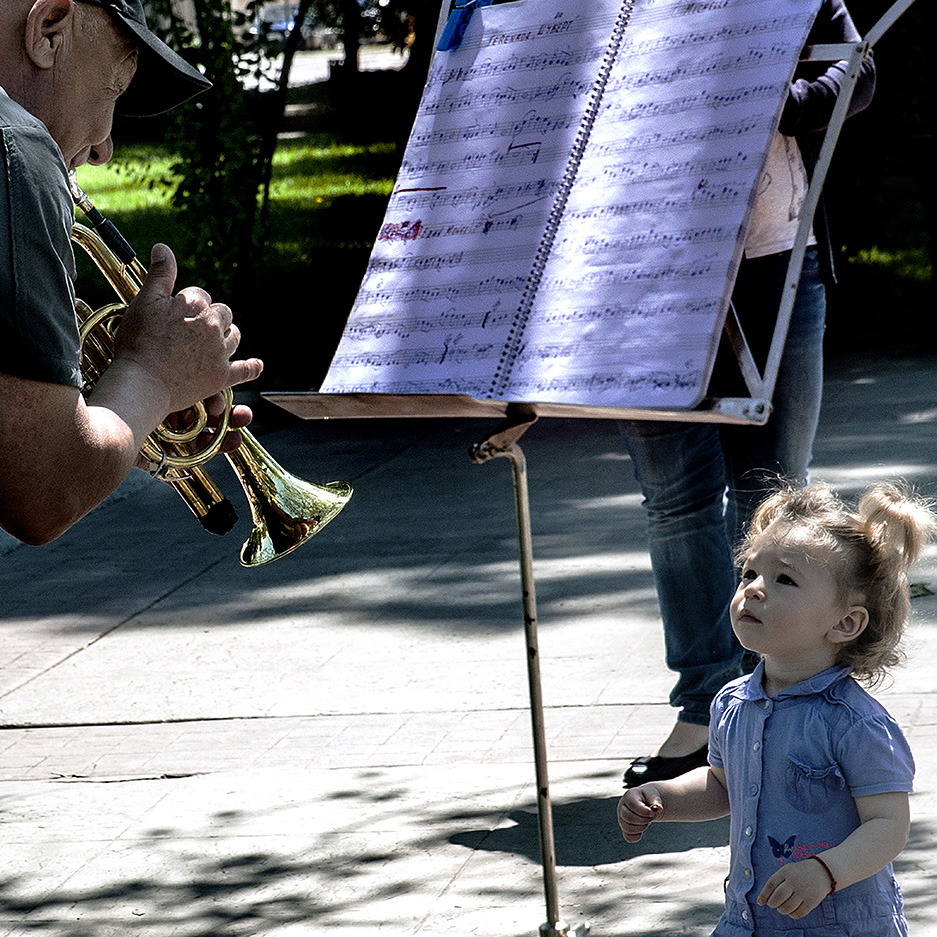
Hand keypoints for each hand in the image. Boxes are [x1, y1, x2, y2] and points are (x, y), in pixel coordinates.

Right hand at [114, 243, 262, 412]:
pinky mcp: (221, 377)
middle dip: (210, 317)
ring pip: (234, 336)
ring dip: (227, 335)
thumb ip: (160, 274)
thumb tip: (163, 247)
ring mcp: (220, 352)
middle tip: (193, 328)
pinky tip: (257, 365)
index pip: (200, 296)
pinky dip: (252, 367)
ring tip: (216, 340)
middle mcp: (214, 327)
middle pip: (222, 314)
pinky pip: (245, 370)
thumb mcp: (145, 301)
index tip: (176, 313)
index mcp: (197, 306)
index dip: (187, 303)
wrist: (142, 382)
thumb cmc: (139, 342)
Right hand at [617, 786, 662, 842]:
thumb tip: (659, 808)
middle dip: (644, 820)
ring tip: (647, 821)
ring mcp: (622, 818)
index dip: (644, 811)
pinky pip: (628, 837)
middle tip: (651, 817)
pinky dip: (637, 836)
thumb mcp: (653, 795)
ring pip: (628, 828)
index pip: (632, 805)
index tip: (653, 813)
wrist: (646, 801)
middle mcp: (622, 807)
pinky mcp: (624, 828)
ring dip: (642, 828)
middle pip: (629, 817)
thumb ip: (656, 801)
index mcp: (629, 796)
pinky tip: (642, 831)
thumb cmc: (648, 797)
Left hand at [757, 858, 831, 918]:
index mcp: (786, 872)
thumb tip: (764, 899)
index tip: (760, 902)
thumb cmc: (799, 873)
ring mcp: (804, 892)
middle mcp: (794, 881)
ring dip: (782, 910)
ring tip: (781, 908)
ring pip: (788, 907)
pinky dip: (792, 915)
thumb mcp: (787, 871)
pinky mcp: (812, 901)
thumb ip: (776, 882)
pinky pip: (799, 913)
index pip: (771, 884)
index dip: (764, 894)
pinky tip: (791, 911)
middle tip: (772, 904)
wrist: (822, 871)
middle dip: (772, 903)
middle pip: (778, 896)